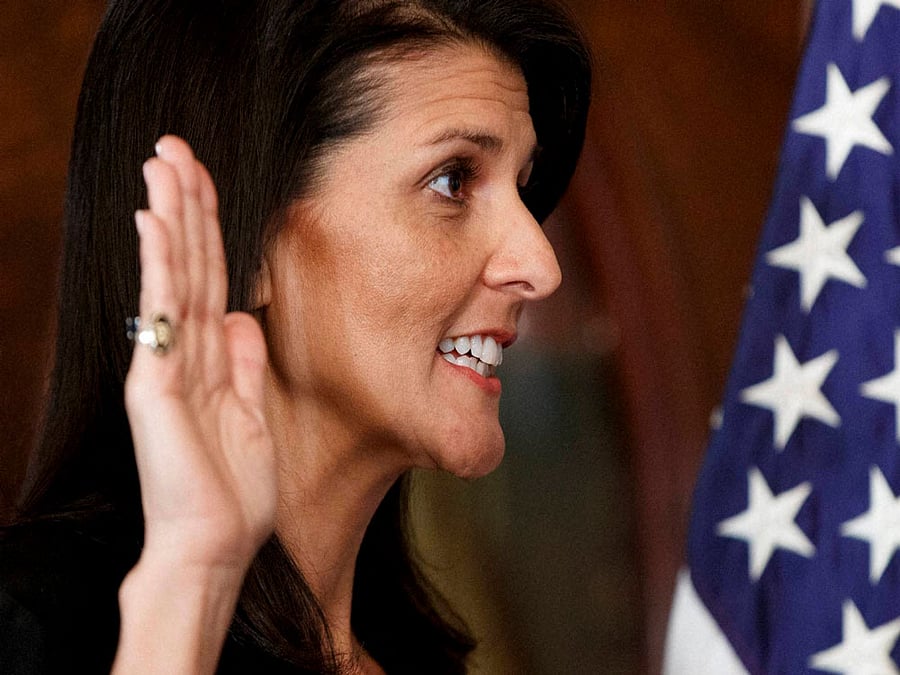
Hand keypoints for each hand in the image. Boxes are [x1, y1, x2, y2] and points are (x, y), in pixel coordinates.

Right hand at [115, 136, 276, 672]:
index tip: (202, 179)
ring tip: (162, 159)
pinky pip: (161, 311)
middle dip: (184, 202)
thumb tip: (243, 318)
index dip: (208, 228)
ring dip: (170, 213)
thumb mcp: (253, 415)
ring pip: (172, 273)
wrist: (213, 546)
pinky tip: (155, 218)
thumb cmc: (233, 492)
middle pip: (187, 263)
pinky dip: (157, 263)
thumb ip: (246, 364)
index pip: (209, 277)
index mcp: (209, 358)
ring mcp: (165, 363)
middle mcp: (183, 351)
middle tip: (173, 145)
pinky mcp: (154, 382)